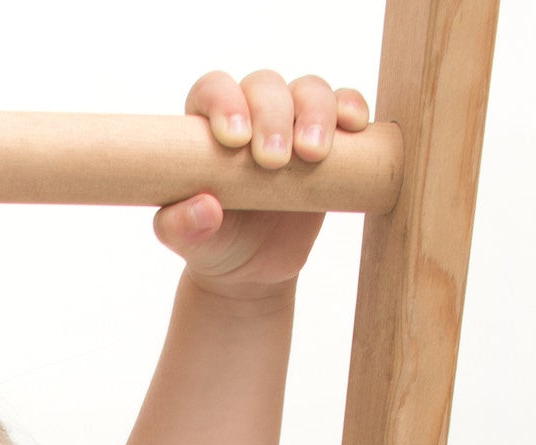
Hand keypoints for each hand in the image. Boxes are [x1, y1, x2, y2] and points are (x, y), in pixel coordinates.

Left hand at [153, 70, 370, 298]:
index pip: (214, 89)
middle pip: (266, 86)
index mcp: (209, 125)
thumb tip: (204, 209)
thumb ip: (181, 227)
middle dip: (272, 116)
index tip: (234, 139)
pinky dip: (352, 108)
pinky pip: (346, 106)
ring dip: (315, 113)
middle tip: (274, 160)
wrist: (253, 267)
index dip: (224, 102)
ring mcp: (293, 122)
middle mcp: (252, 112)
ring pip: (309, 90)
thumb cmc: (214, 243)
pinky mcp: (329, 138)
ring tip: (312, 154)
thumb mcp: (190, 242)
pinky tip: (353, 126)